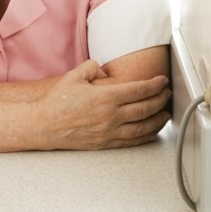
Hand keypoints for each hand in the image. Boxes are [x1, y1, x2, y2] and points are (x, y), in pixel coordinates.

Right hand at [33, 61, 170, 149]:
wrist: (43, 125)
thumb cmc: (56, 102)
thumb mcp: (75, 76)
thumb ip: (93, 68)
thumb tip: (103, 69)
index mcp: (106, 97)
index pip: (139, 90)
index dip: (155, 85)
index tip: (162, 81)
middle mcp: (110, 116)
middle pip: (145, 108)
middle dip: (161, 100)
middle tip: (167, 94)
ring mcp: (108, 132)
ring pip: (142, 127)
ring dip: (158, 119)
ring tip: (166, 113)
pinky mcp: (104, 143)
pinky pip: (131, 141)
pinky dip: (145, 136)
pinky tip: (152, 132)